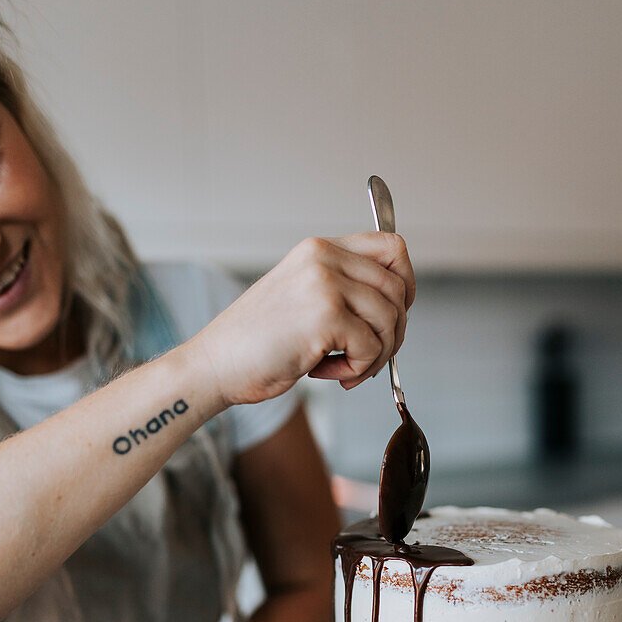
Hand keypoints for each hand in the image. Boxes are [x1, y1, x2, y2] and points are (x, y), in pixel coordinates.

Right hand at [191, 232, 414, 405]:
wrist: (215, 365)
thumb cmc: (257, 342)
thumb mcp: (302, 297)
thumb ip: (342, 289)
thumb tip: (396, 308)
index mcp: (320, 249)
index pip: (392, 246)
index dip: (406, 283)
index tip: (395, 314)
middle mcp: (324, 257)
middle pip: (398, 288)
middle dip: (394, 332)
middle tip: (368, 357)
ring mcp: (326, 284)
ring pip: (390, 320)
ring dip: (376, 356)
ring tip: (344, 370)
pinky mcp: (326, 316)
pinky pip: (372, 347)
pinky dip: (358, 370)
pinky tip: (327, 374)